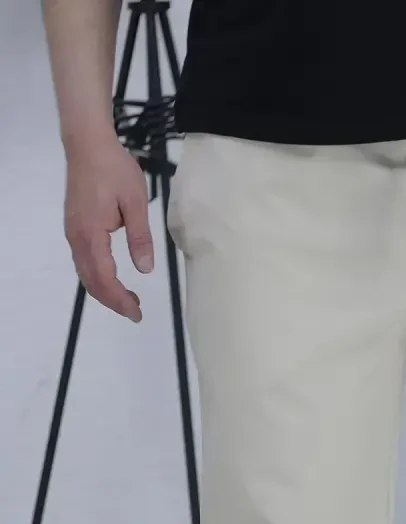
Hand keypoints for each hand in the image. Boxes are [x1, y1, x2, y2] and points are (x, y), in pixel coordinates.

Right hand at [64, 137, 153, 321]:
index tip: (137, 313)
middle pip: (91, 281)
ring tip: (129, 298)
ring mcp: (73, 232)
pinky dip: (98, 276)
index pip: (105, 278)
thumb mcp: (136, 202)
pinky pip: (84, 261)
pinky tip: (114, 278)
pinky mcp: (75, 226)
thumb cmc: (114, 168)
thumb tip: (145, 269)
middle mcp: (77, 237)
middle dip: (113, 301)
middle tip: (136, 311)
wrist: (87, 142)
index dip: (120, 300)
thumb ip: (140, 238)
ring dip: (105, 290)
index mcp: (92, 234)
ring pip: (86, 273)